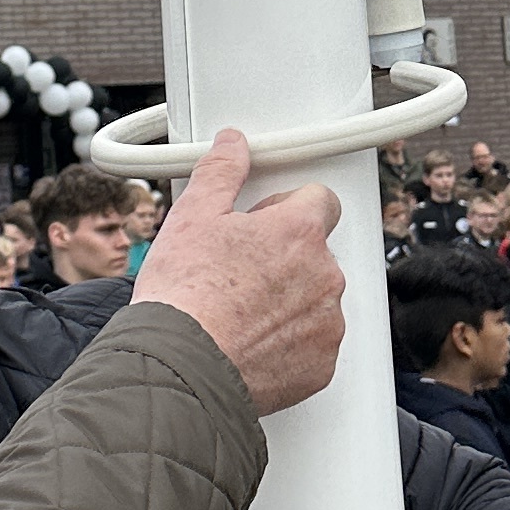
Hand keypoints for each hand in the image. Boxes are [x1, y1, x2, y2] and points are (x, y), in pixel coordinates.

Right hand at [139, 130, 345, 416]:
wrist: (182, 365)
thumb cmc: (185, 295)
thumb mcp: (192, 216)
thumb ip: (222, 172)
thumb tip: (233, 144)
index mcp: (300, 231)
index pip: (320, 200)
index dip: (288, 208)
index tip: (265, 221)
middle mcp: (325, 274)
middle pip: (317, 252)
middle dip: (286, 257)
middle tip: (240, 271)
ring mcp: (327, 322)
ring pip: (317, 298)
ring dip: (291, 299)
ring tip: (241, 310)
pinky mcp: (321, 363)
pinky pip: (314, 343)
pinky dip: (291, 342)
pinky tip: (252, 341)